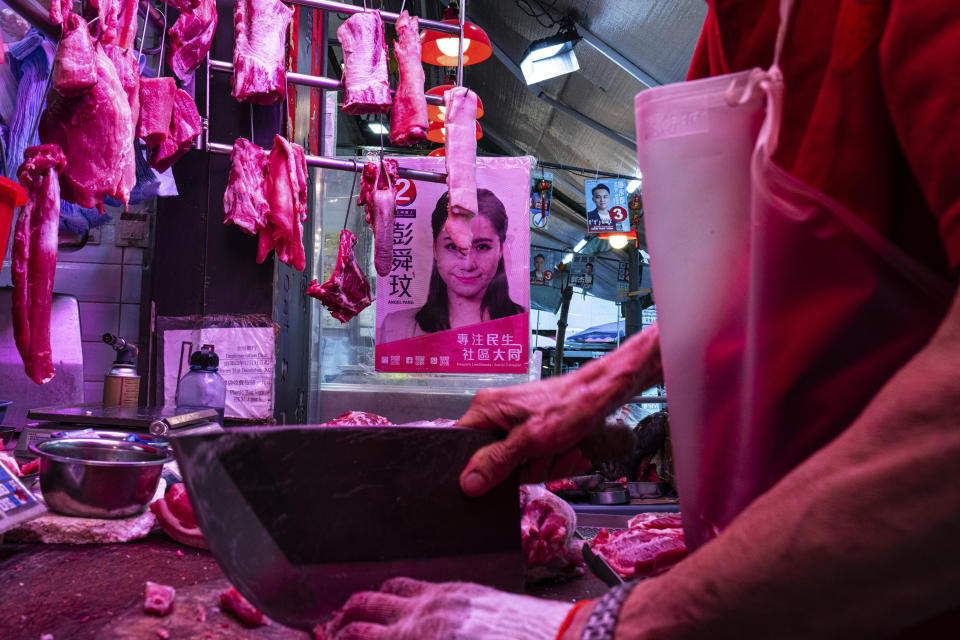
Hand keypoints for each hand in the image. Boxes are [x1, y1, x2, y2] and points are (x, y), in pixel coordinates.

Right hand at [316, 578, 572, 639]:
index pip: (360, 637)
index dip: (341, 639)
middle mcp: (422, 615)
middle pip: (364, 610)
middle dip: (342, 621)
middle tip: (332, 631)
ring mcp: (441, 597)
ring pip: (388, 589)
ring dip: (366, 600)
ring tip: (355, 611)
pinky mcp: (462, 588)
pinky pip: (417, 582)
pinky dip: (396, 589)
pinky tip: (397, 597)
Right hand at [457, 375, 602, 495]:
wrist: (602, 396)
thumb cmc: (570, 406)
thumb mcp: (530, 440)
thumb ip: (497, 462)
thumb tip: (467, 483)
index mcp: (486, 409)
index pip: (461, 446)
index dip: (478, 467)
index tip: (500, 474)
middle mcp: (497, 415)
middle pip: (494, 463)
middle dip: (526, 468)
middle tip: (545, 456)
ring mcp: (515, 425)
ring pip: (519, 466)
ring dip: (546, 465)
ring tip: (563, 450)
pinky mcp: (532, 433)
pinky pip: (534, 461)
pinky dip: (554, 461)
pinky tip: (569, 451)